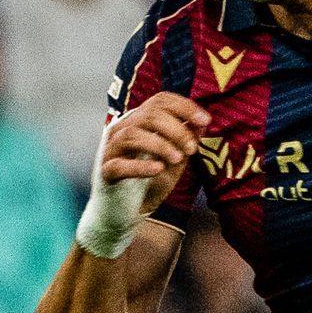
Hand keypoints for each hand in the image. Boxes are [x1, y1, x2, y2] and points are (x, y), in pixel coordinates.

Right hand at [101, 92, 210, 211]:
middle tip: (193, 148)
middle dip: (176, 129)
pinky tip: (158, 169)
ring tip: (178, 159)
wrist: (128, 212)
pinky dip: (139, 166)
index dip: (184, 107)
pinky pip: (119, 165)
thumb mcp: (177, 158)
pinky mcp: (106, 173)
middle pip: (148, 115)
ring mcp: (111, 149)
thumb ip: (187, 139)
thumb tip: (202, 121)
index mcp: (140, 121)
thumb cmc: (152, 181)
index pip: (160, 101)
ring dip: (160, 144)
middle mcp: (123, 129)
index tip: (205, 120)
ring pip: (132, 135)